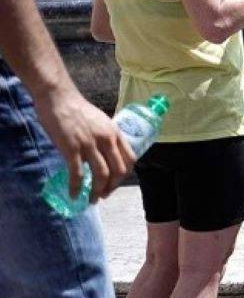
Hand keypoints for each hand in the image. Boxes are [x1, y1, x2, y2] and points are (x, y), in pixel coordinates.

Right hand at [33, 86, 135, 200]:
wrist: (59, 97)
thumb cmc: (78, 110)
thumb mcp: (101, 122)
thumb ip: (106, 138)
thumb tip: (105, 155)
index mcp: (115, 133)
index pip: (130, 160)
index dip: (124, 176)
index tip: (115, 183)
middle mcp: (107, 139)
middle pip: (118, 171)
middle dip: (112, 187)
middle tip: (103, 195)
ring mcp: (90, 144)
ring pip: (101, 175)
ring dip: (98, 192)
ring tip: (92, 200)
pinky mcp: (72, 148)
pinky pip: (78, 174)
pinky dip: (77, 188)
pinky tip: (74, 195)